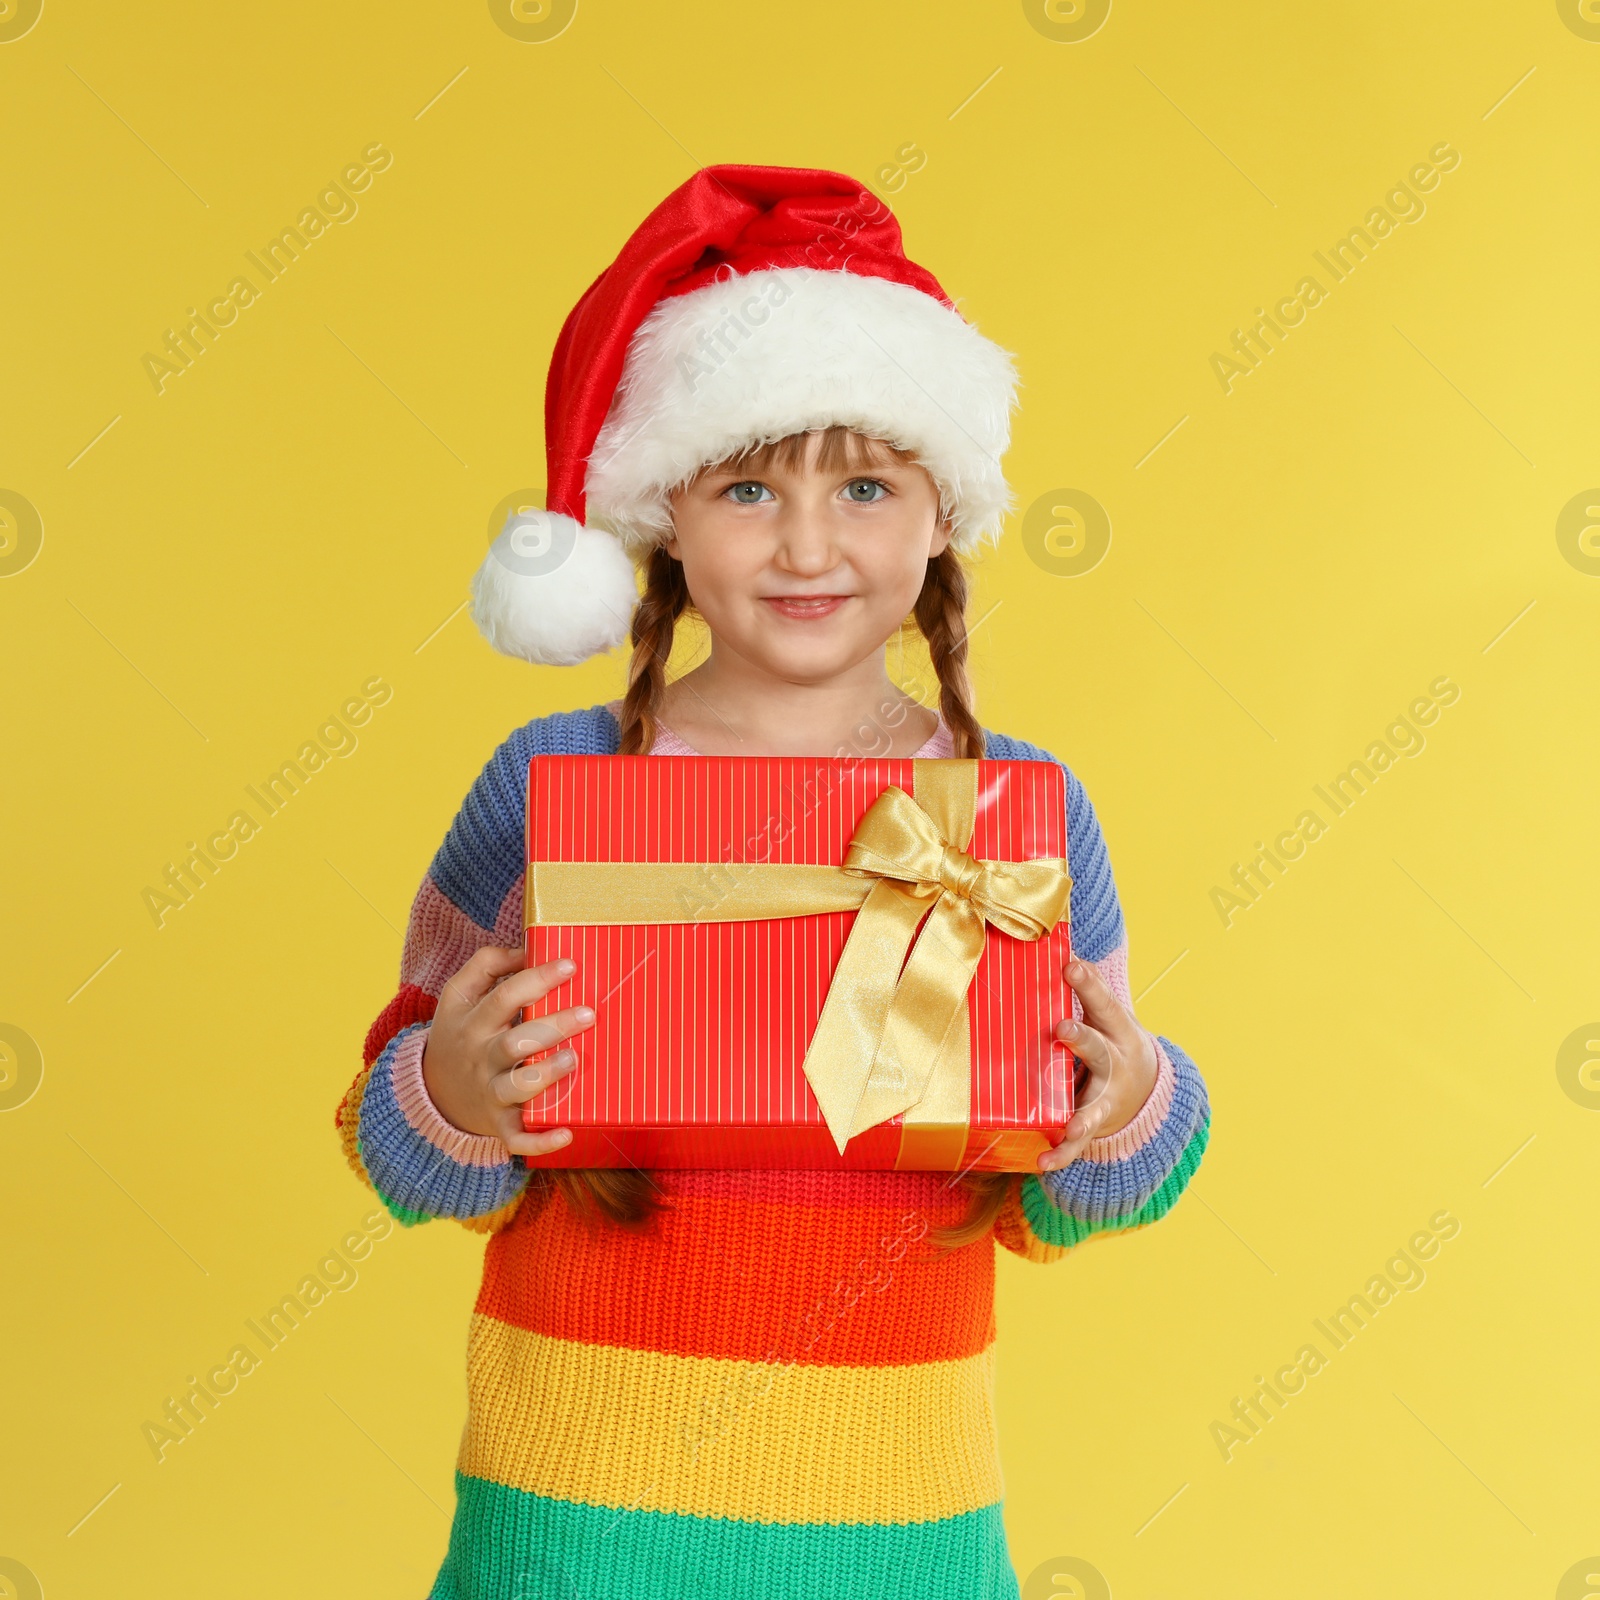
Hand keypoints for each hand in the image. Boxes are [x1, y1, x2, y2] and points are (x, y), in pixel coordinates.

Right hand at [420, 945, 594, 1157]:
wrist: (432, 1093)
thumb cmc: (460, 1034)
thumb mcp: (459, 994)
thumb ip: (488, 964)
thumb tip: (526, 949)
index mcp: (473, 1021)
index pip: (504, 996)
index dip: (537, 979)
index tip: (570, 966)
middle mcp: (481, 1057)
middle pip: (515, 1041)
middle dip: (552, 1027)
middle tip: (588, 1014)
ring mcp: (490, 1092)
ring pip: (516, 1086)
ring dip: (546, 1075)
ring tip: (574, 1059)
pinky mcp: (499, 1124)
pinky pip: (517, 1137)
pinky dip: (540, 1140)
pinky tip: (567, 1132)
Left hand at [1038, 958, 1160, 1172]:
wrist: (1145, 1091)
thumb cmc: (1111, 1040)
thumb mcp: (1108, 1015)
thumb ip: (1087, 989)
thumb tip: (1065, 949)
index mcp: (1116, 1029)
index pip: (1103, 1002)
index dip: (1088, 984)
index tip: (1070, 966)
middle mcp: (1114, 1062)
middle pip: (1098, 1049)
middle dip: (1082, 1038)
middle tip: (1062, 1028)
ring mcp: (1106, 1097)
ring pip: (1093, 1105)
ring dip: (1081, 1115)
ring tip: (1070, 1125)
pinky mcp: (1094, 1123)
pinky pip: (1077, 1143)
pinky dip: (1061, 1154)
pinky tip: (1042, 1163)